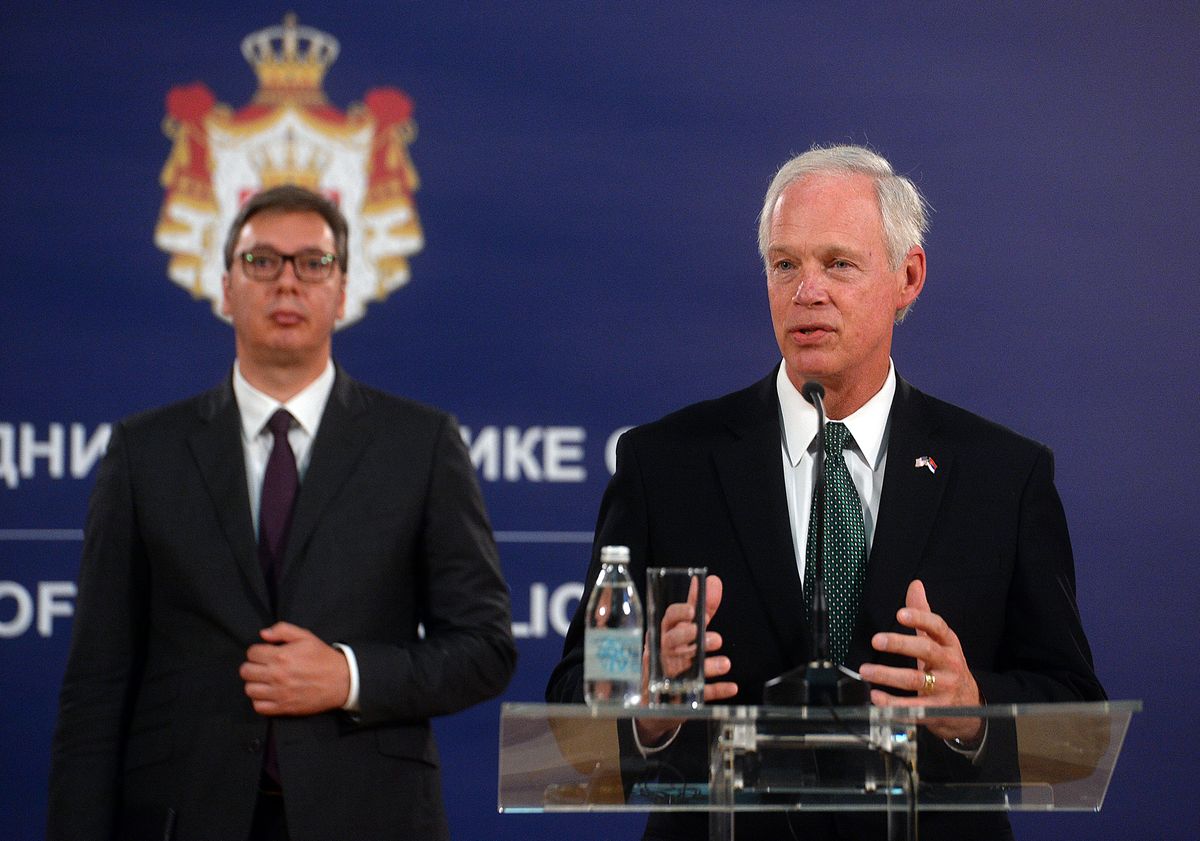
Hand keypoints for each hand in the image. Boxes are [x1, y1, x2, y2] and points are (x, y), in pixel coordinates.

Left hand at [239, 621, 350, 715]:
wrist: (341, 680)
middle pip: (246, 671)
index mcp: (281, 656)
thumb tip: (263, 634)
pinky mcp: (283, 707)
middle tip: (263, 666)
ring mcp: (279, 693)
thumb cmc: (322, 657)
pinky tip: (268, 693)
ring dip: (255, 683)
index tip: (265, 653)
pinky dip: (260, 700)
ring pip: (249, 689)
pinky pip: (258, 706)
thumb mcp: (306, 636)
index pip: (251, 653)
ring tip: (264, 680)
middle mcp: (276, 675)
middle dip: (252, 666)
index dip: (257, 651)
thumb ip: (283, 630)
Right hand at [636, 575, 736, 745]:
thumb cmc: (676, 654)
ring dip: (706, 666)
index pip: (667, 621)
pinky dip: (715, 690)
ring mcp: (671, 677)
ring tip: (725, 663)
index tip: (691, 612)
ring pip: (683, 670)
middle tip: (713, 638)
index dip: (678, 615)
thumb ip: (702, 607)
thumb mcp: (689, 630)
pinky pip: (698, 694)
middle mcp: (664, 654)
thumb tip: (712, 580)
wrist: (659, 699)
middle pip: (670, 643)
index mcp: (665, 635)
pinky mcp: (682, 697)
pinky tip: (732, 687)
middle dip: (689, 639)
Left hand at [858, 580, 983, 743]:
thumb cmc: (948, 667)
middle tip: (876, 639)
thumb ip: (924, 614)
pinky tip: (876, 697)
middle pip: (926, 651)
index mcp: (949, 644)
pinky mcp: (936, 710)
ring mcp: (944, 688)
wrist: (968, 705)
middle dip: (900, 644)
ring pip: (916, 679)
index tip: (901, 613)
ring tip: (866, 671)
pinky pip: (913, 707)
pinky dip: (893, 704)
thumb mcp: (940, 641)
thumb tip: (915, 585)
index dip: (921, 619)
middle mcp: (949, 664)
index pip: (938, 627)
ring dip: (888, 675)